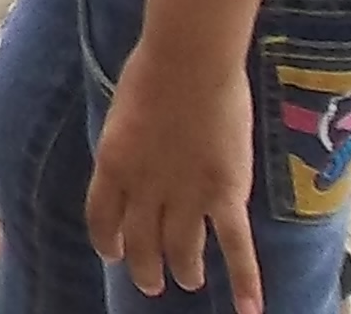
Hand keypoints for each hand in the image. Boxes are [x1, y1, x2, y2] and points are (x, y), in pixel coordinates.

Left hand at [89, 56, 260, 306]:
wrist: (190, 61)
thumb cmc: (153, 72)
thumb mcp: (122, 113)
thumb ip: (127, 147)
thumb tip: (132, 161)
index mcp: (112, 165)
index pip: (101, 219)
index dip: (107, 242)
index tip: (114, 253)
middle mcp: (144, 189)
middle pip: (141, 243)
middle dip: (145, 268)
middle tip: (151, 282)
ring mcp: (186, 195)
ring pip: (183, 250)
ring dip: (184, 270)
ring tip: (187, 280)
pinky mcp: (225, 195)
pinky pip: (235, 247)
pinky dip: (244, 281)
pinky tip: (249, 308)